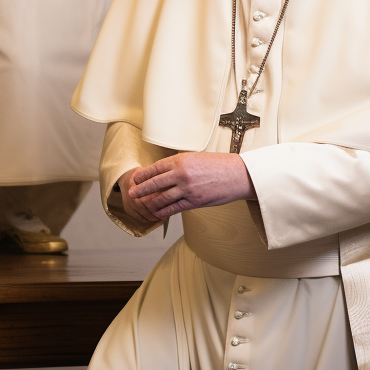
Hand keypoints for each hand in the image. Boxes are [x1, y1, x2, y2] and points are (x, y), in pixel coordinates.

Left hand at [125, 152, 255, 220]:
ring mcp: (187, 189)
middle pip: (155, 183)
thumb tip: (165, 171)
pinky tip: (157, 212)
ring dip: (150, 202)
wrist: (237, 175)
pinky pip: (173, 208)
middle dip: (141, 189)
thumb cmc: (219, 164)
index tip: (136, 179)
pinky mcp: (194, 202)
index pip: (156, 168)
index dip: (144, 175)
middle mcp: (182, 174)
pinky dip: (163, 211)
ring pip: (162, 198)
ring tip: (143, 204)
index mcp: (181, 160)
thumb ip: (180, 163)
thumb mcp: (197, 157)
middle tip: (132, 193)